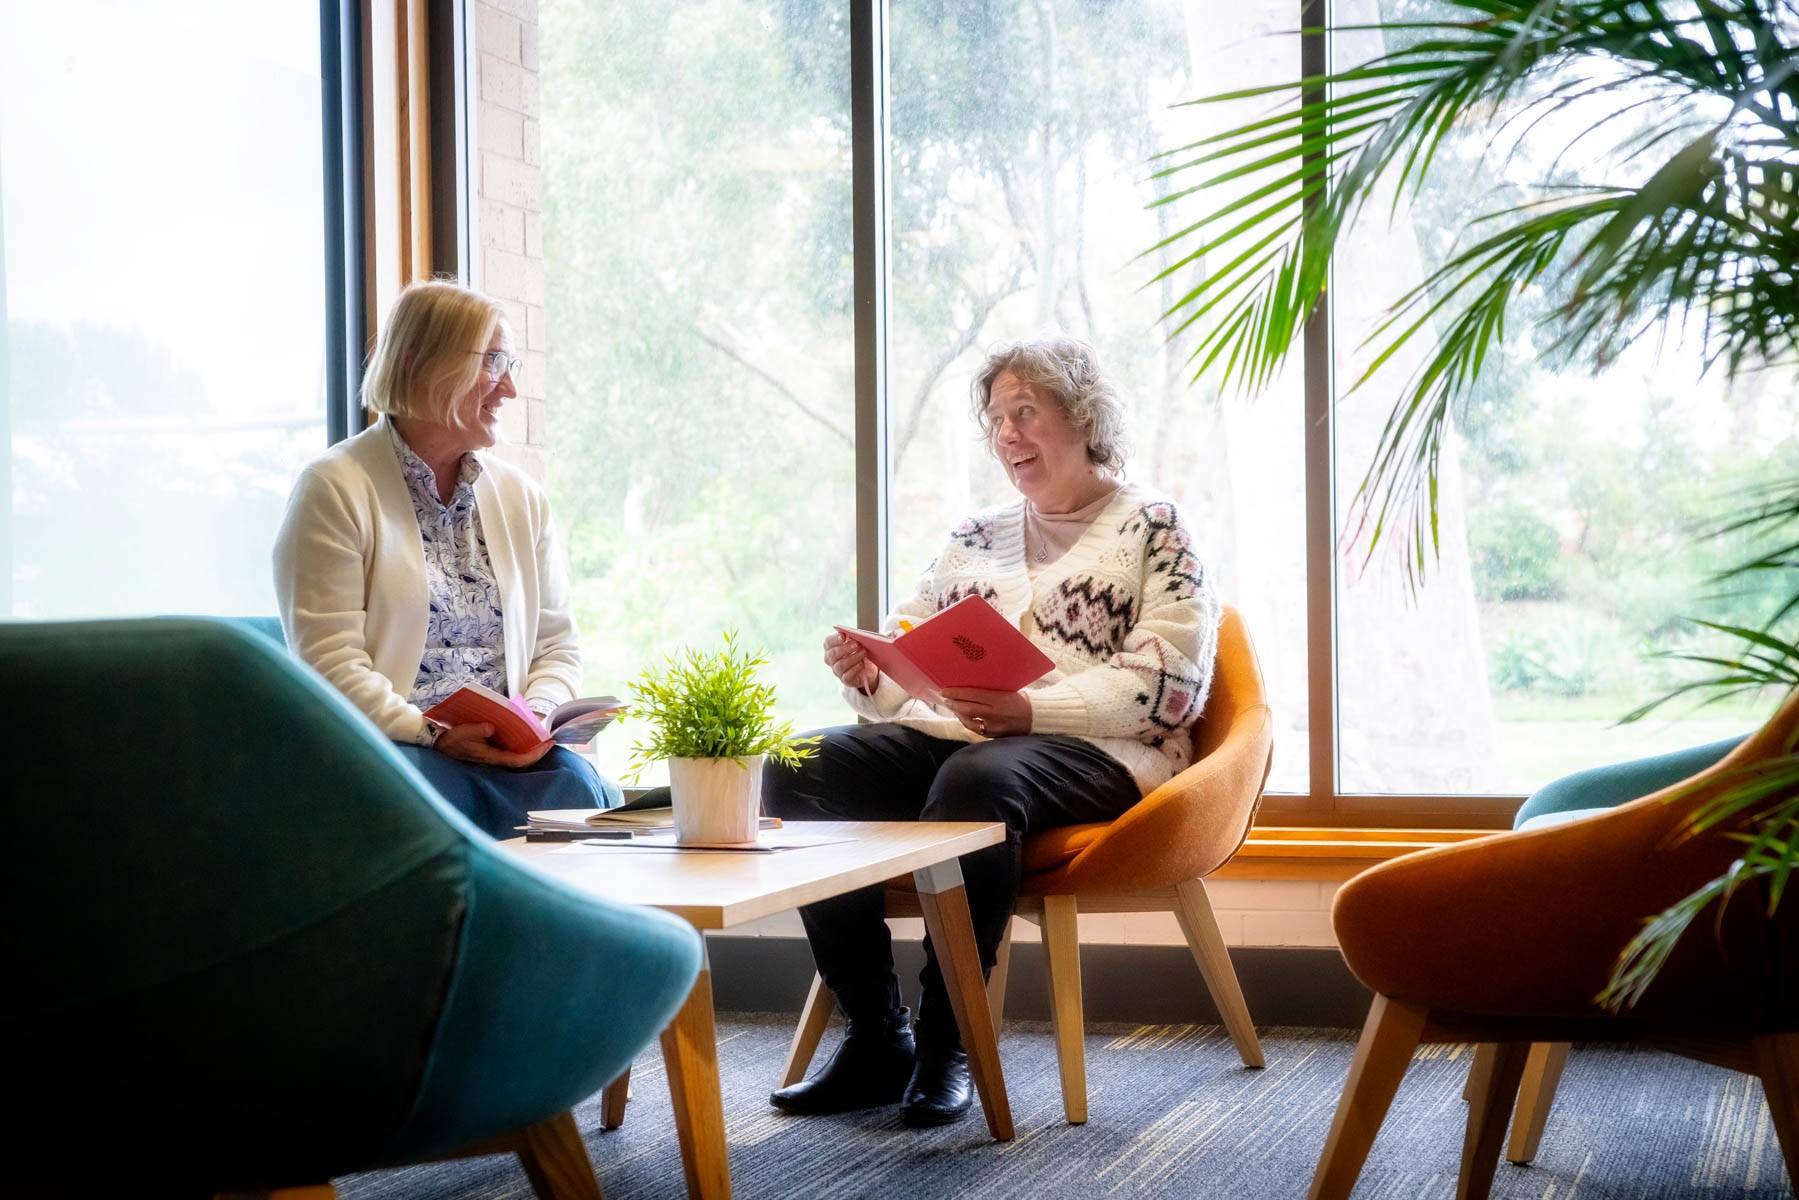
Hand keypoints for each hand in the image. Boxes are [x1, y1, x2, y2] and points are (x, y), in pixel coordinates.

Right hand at [435, 722, 554, 767]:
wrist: (440, 745)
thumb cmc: (451, 740)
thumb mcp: (460, 733)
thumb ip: (476, 730)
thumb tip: (491, 727)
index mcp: (490, 756)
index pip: (518, 760)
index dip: (535, 754)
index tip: (548, 744)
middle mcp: (495, 759)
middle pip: (522, 760)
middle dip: (538, 752)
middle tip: (551, 740)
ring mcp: (494, 757)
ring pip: (517, 756)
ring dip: (530, 748)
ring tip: (542, 736)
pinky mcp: (491, 752)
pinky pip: (511, 751)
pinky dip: (520, 744)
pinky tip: (525, 734)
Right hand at [824, 632, 879, 692]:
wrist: (868, 668)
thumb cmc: (863, 651)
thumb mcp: (865, 641)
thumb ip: (872, 635)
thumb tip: (893, 633)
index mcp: (832, 647)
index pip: (828, 643)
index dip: (834, 639)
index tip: (844, 635)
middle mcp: (832, 660)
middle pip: (832, 654)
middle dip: (845, 648)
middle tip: (857, 643)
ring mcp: (838, 671)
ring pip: (840, 665)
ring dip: (852, 658)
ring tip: (864, 652)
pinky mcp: (846, 680)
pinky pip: (847, 676)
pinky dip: (855, 669)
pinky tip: (862, 664)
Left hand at [939, 688, 1031, 737]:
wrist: (1035, 717)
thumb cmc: (1019, 700)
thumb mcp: (1006, 691)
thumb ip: (988, 691)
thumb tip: (968, 687)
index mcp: (999, 699)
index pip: (972, 695)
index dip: (956, 693)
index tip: (946, 690)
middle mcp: (995, 713)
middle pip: (968, 709)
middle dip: (954, 703)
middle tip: (945, 698)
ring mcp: (994, 726)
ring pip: (969, 722)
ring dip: (958, 714)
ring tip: (952, 707)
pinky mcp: (994, 735)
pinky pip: (976, 730)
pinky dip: (967, 723)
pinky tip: (963, 717)